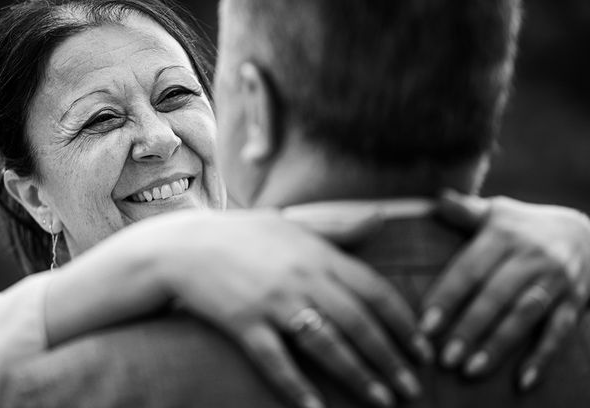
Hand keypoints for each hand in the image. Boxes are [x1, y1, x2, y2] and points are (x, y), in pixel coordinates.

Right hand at [164, 209, 428, 407]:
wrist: (185, 245)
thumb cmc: (244, 234)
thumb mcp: (294, 223)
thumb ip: (338, 226)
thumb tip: (380, 219)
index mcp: (319, 254)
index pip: (375, 291)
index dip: (404, 323)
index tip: (423, 348)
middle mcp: (302, 278)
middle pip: (358, 324)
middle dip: (391, 358)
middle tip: (413, 387)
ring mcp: (273, 302)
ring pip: (326, 345)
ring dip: (358, 376)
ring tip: (383, 401)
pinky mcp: (244, 324)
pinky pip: (275, 362)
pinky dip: (296, 388)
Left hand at [422, 191, 589, 388]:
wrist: (584, 232)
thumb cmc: (523, 225)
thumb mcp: (496, 211)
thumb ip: (466, 211)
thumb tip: (438, 199)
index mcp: (504, 234)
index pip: (470, 268)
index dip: (447, 297)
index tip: (424, 324)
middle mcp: (531, 257)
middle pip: (496, 296)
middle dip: (469, 328)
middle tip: (444, 357)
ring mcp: (555, 280)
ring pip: (524, 316)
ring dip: (498, 345)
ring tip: (470, 370)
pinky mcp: (575, 301)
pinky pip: (558, 332)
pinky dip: (542, 357)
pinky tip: (522, 381)